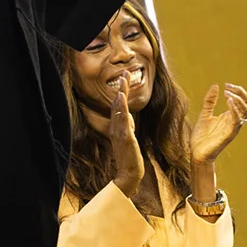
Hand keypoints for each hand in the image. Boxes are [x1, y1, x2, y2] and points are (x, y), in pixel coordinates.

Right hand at [109, 79, 146, 200]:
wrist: (128, 173)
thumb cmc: (129, 156)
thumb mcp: (129, 136)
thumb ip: (128, 125)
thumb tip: (128, 115)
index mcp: (118, 126)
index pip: (119, 105)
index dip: (122, 91)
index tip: (125, 76)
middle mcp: (116, 127)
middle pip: (118, 104)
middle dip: (122, 88)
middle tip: (125, 72)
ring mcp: (120, 133)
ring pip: (119, 111)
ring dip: (121, 95)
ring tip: (123, 82)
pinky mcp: (125, 139)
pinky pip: (123, 123)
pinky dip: (122, 111)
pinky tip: (122, 102)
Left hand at [189, 81, 246, 165]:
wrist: (196, 153)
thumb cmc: (202, 136)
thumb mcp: (205, 113)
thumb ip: (210, 100)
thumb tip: (216, 85)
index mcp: (231, 116)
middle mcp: (235, 121)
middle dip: (241, 92)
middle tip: (228, 86)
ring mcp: (234, 128)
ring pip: (245, 111)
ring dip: (238, 100)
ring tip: (227, 93)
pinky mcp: (229, 134)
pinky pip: (237, 120)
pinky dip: (235, 109)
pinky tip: (228, 101)